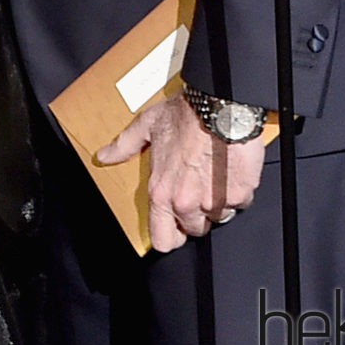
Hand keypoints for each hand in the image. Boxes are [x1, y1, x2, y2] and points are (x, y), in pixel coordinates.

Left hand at [97, 93, 264, 252]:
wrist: (219, 104)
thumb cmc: (185, 113)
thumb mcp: (147, 125)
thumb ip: (124, 146)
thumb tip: (104, 157)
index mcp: (161, 192)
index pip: (163, 241)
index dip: (170, 235)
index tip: (174, 225)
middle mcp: (186, 203)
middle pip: (194, 230)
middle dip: (196, 214)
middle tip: (196, 188)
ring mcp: (215, 202)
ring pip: (218, 217)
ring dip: (217, 203)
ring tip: (214, 176)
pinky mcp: (240, 195)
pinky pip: (240, 204)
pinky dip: (237, 191)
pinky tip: (229, 171)